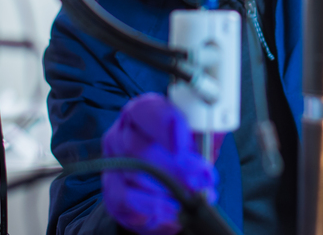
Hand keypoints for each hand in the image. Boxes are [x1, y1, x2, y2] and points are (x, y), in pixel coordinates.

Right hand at [102, 93, 218, 234]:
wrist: (162, 185)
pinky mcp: (111, 189)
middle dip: (174, 168)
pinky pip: (126, 199)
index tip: (196, 155)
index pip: (154, 114)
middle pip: (140, 147)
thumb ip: (205, 134)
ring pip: (135, 173)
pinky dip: (152, 207)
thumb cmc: (181, 154)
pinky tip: (173, 210)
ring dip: (167, 189)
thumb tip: (212, 137)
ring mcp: (113, 161)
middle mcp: (122, 132)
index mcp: (142, 111)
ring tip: (192, 198)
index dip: (177, 135)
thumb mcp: (197, 137)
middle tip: (198, 182)